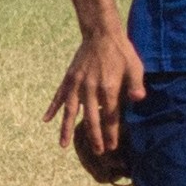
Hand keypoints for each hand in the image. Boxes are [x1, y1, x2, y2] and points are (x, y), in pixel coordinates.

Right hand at [46, 26, 145, 151]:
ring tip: (63, 145)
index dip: (111, 133)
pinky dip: (52, 108)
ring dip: (66, 129)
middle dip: (94, 137)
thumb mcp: (134, 66)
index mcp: (108, 87)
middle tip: (97, 152)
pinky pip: (58, 96)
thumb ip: (136, 84)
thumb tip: (139, 99)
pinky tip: (46, 120)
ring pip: (70, 111)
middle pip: (91, 119)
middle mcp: (90, 89)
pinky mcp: (69, 79)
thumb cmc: (121, 51)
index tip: (111, 147)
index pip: (110, 116)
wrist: (101, 33)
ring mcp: (77, 84)